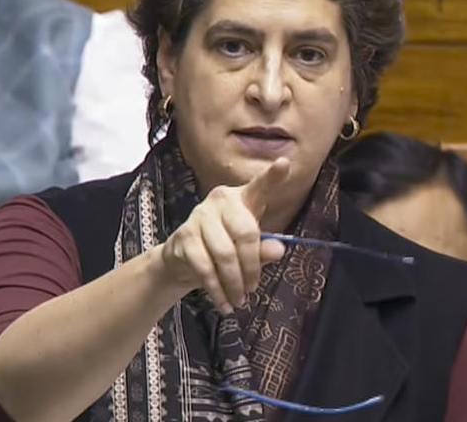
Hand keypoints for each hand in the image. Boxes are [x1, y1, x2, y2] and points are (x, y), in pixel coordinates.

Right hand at [160, 158, 290, 313]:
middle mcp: (220, 200)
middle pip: (245, 233)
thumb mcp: (248, 249)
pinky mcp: (185, 236)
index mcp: (242, 198)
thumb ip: (263, 249)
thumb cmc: (223, 247)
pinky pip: (205, 267)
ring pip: (225, 254)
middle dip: (252, 267)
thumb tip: (278, 250)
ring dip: (234, 283)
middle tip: (253, 289)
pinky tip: (224, 303)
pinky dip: (217, 290)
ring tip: (240, 300)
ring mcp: (200, 216)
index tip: (284, 164)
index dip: (273, 176)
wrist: (181, 259)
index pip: (260, 186)